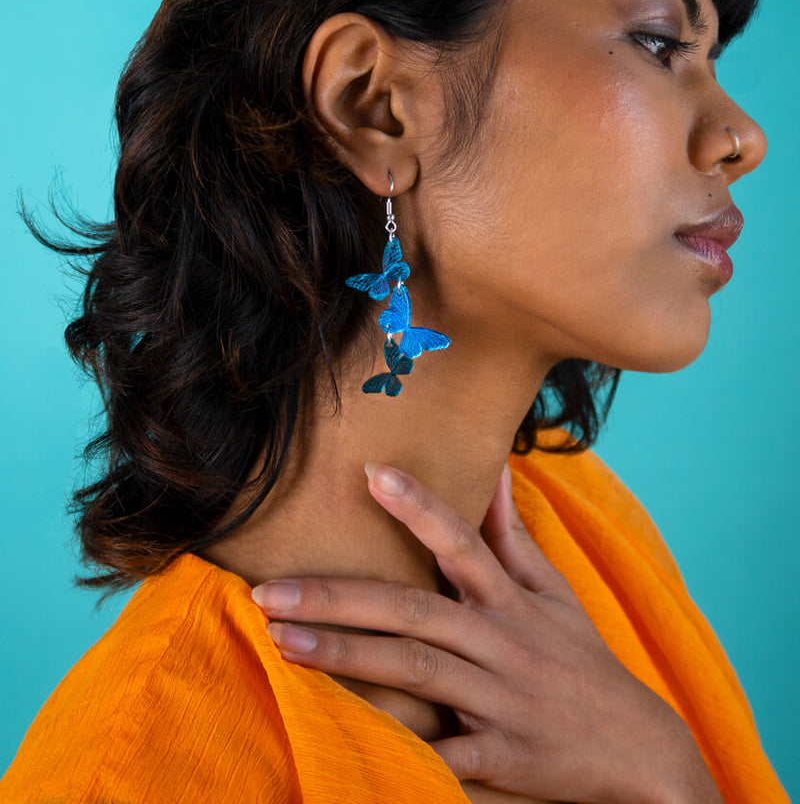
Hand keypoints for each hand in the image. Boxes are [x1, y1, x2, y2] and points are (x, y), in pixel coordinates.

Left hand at [252, 463, 721, 803]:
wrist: (643, 753)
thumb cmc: (583, 663)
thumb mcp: (556, 594)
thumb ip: (515, 536)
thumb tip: (498, 470)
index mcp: (511, 601)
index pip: (461, 542)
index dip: (419, 507)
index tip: (370, 474)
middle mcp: (502, 643)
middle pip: (415, 610)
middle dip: (340, 598)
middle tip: (269, 590)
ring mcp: (501, 701)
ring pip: (417, 670)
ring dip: (346, 656)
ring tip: (281, 642)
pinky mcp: (505, 757)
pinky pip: (447, 754)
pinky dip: (406, 749)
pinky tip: (345, 740)